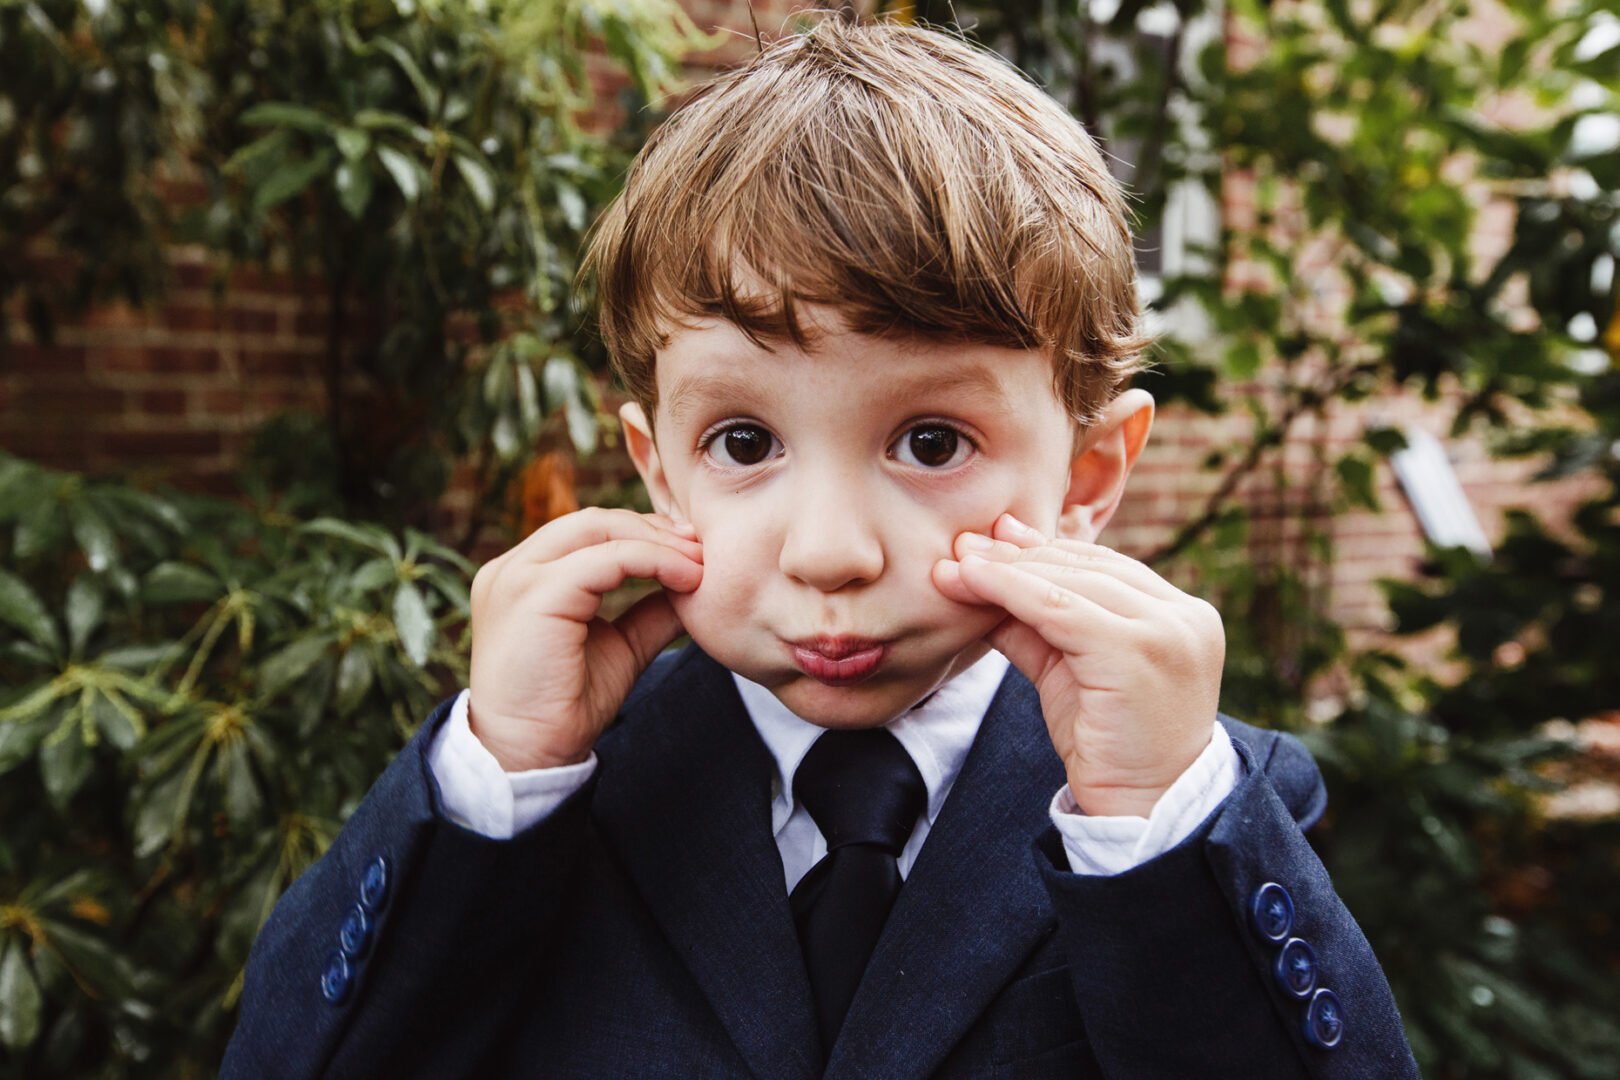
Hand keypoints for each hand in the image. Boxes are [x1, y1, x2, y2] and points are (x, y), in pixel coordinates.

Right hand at [467, 508, 702, 771]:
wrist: (531, 754)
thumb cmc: (566, 705)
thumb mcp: (619, 645)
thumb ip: (649, 611)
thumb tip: (696, 586)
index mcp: (525, 576)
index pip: (588, 531)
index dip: (643, 533)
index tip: (690, 549)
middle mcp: (512, 568)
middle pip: (593, 521)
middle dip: (653, 529)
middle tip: (701, 547)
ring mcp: (517, 576)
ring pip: (598, 530)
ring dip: (657, 543)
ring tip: (699, 563)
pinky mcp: (533, 594)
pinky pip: (605, 559)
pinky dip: (652, 561)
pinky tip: (685, 579)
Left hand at [933, 513, 1222, 816]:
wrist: (1144, 809)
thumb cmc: (1109, 744)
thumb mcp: (1070, 671)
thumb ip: (1034, 624)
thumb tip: (979, 575)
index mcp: (1180, 615)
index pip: (1104, 567)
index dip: (1044, 549)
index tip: (993, 537)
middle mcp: (1184, 616)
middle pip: (1087, 567)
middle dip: (1018, 554)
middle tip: (963, 544)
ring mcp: (1167, 631)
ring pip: (1070, 582)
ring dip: (1005, 569)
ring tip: (957, 563)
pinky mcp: (1137, 652)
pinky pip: (1059, 608)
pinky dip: (1010, 590)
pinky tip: (972, 581)